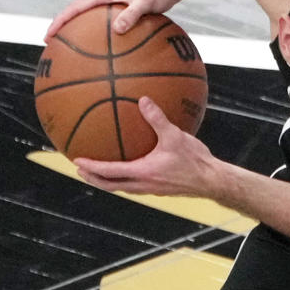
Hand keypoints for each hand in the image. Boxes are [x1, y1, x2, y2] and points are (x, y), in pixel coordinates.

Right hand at [46, 0, 187, 39]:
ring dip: (76, 29)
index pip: (74, 8)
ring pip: (87, 17)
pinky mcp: (119, 8)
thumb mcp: (146, 3)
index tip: (48, 36)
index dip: (59, 22)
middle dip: (62, 27)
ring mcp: (110, 2)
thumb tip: (118, 29)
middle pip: (75, 12)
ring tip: (69, 48)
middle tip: (51, 45)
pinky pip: (102, 22)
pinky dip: (95, 32)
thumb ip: (132, 14)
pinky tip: (101, 49)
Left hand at [73, 98, 224, 197]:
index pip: (109, 172)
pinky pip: (134, 185)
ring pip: (122, 187)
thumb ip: (157, 119)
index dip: (91, 167)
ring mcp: (151, 189)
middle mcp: (143, 184)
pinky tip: (129, 167)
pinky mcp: (159, 188)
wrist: (212, 181)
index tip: (76, 160)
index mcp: (142, 173)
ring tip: (98, 172)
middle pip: (110, 185)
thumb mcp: (175, 136)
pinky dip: (123, 178)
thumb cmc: (195, 161)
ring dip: (107, 180)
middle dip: (93, 178)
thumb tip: (143, 100)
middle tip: (80, 169)